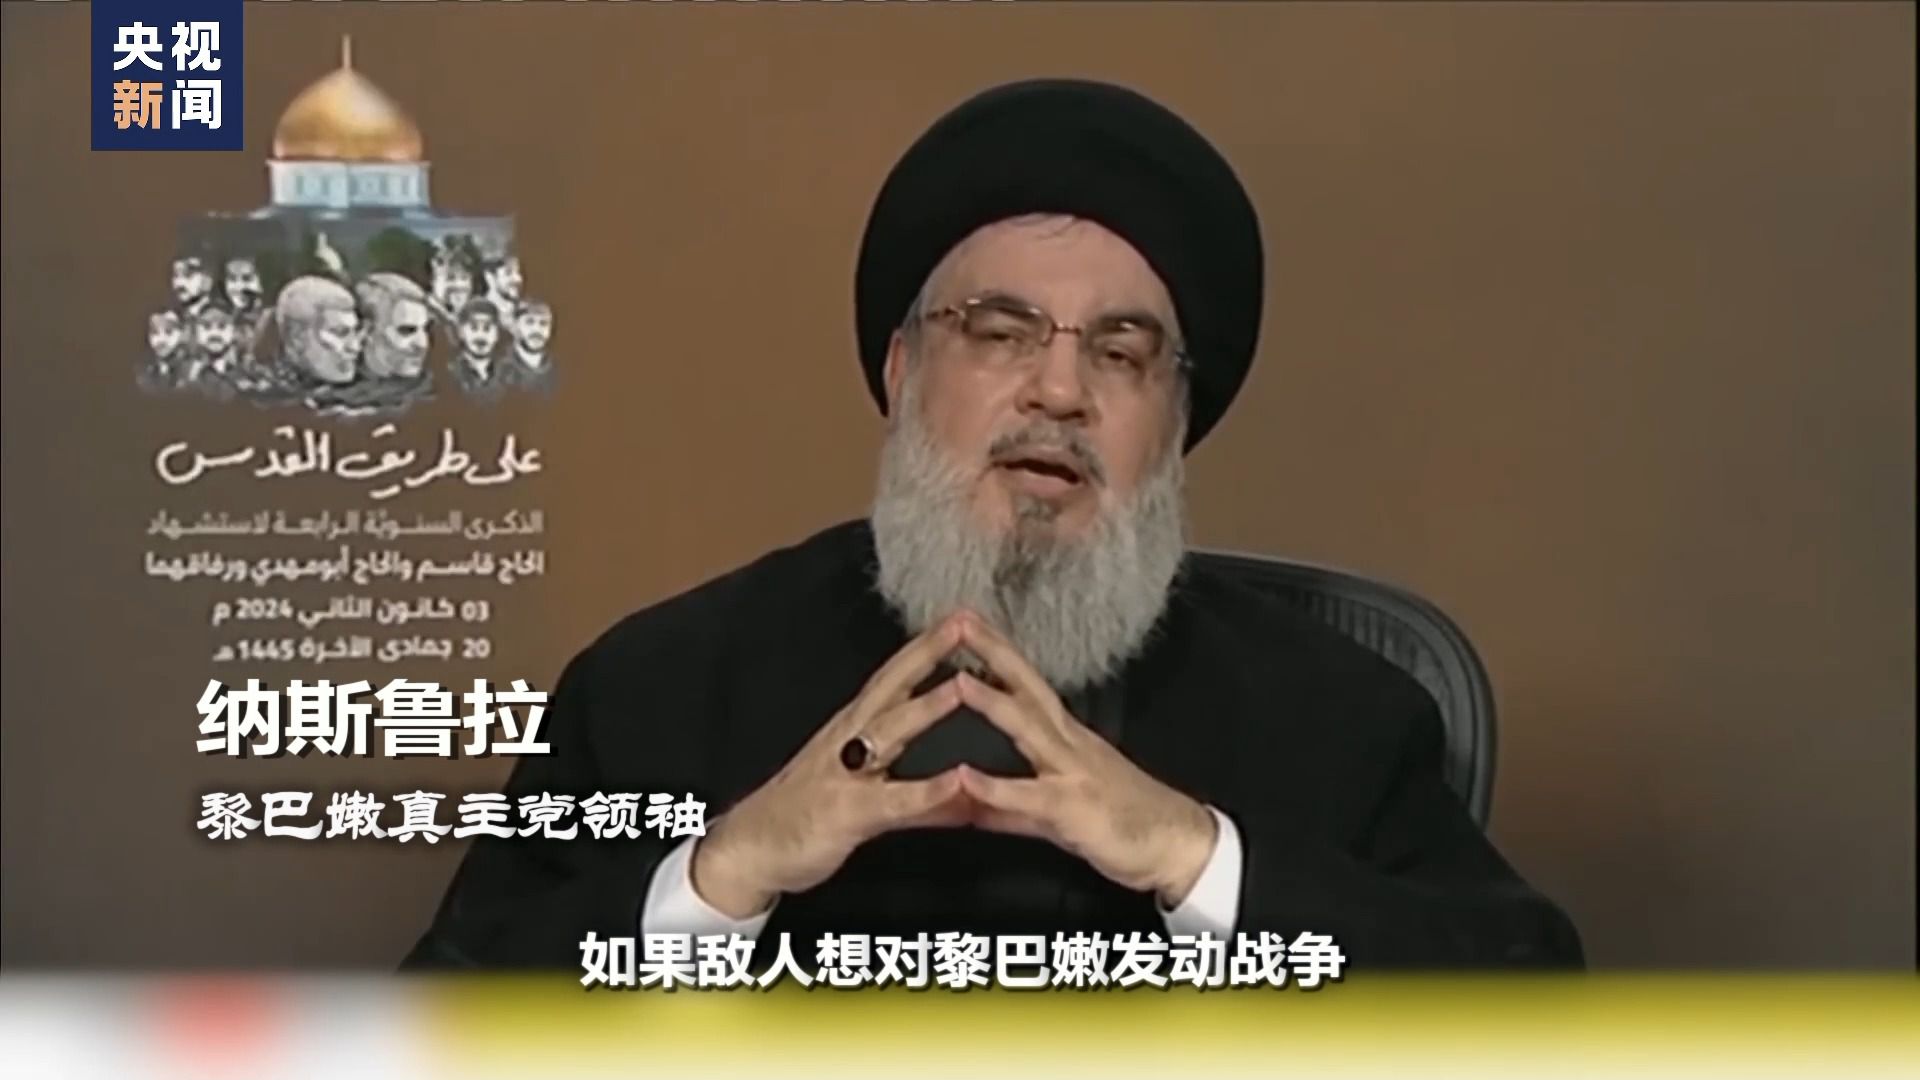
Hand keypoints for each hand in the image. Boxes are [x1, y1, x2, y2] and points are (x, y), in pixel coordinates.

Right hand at [691, 615, 972, 918]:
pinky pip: (892, 800)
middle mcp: (849, 740)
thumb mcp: (867, 799)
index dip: (924, 648)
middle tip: (965, 623)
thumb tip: (963, 789)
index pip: (893, 678)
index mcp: (853, 729)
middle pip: (892, 686)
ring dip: (926, 707)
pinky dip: (926, 790)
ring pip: (890, 731)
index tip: (958, 618)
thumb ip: (920, 796)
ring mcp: (845, 773)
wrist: (747, 850)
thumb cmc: (803, 816)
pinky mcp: (847, 812)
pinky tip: (956, 780)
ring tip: (963, 685)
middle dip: (928, 653)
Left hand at [949, 613, 1218, 908]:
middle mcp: (1068, 743)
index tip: (970, 621)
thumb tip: (966, 799)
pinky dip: (995, 786)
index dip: (999, 653)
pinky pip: (1028, 795)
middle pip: (1028, 688)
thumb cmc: (1124, 821)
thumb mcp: (1055, 809)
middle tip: (960, 620)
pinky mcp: (1071, 807)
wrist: (1177, 845)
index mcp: (1065, 737)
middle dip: (994, 653)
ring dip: (993, 702)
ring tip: (958, 680)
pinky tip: (965, 775)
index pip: (1028, 684)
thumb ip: (1006, 804)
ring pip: (1029, 728)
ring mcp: (1072, 771)